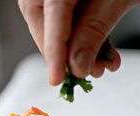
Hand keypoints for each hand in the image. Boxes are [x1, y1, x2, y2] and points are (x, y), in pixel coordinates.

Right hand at [18, 0, 139, 84]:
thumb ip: (94, 29)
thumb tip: (77, 64)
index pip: (51, 13)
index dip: (53, 50)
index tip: (57, 77)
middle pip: (42, 19)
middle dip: (62, 54)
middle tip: (81, 73)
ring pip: (50, 24)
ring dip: (73, 52)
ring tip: (98, 65)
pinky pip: (62, 20)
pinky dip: (80, 40)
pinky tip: (98, 52)